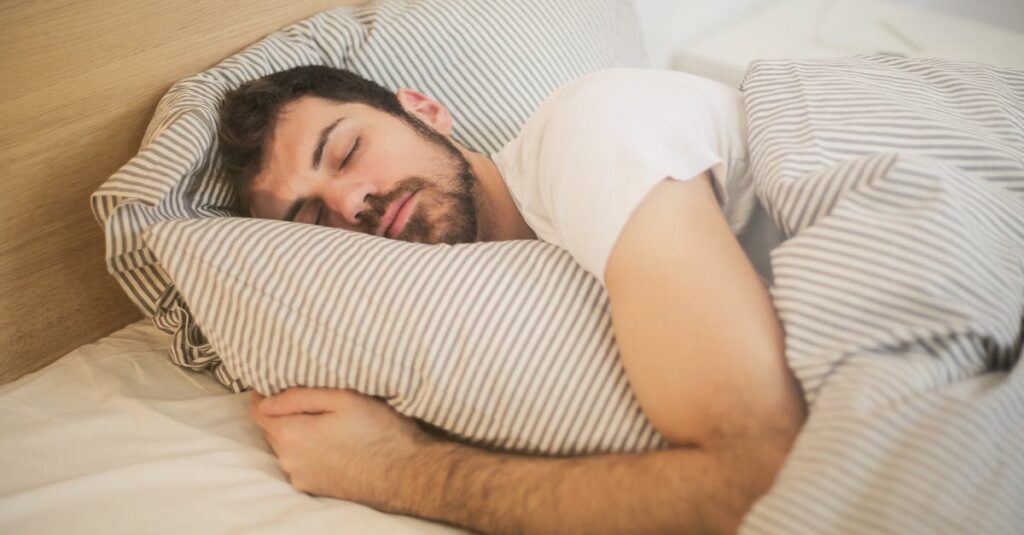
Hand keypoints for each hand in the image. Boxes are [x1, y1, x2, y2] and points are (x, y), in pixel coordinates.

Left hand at [249, 387, 433, 509]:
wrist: (405, 473)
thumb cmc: (378, 430)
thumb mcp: (342, 398)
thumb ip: (298, 396)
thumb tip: (265, 398)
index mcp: (291, 434)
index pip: (258, 411)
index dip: (263, 394)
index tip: (277, 382)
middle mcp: (289, 460)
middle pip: (273, 429)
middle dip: (285, 413)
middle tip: (314, 400)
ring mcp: (301, 477)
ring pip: (287, 447)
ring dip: (299, 432)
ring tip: (328, 422)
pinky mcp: (314, 488)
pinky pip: (301, 462)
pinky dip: (309, 451)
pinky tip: (334, 443)